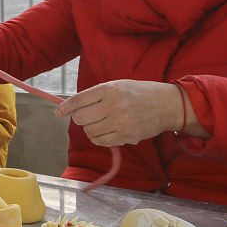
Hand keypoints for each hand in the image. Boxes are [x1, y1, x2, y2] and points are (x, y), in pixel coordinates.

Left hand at [56, 80, 184, 146]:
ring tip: (102, 122)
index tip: (58, 112)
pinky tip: (106, 131)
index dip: (65, 108)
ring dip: (90, 128)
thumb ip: (96, 95)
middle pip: (80, 118)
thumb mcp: (118, 85)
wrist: (167, 105)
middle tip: (88, 116)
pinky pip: (101, 141)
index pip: (79, 100)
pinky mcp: (126, 135)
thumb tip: (73, 107)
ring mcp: (120, 122)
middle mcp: (113, 105)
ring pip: (89, 131)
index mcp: (110, 89)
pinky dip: (98, 138)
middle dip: (80, 118)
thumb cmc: (140, 93)